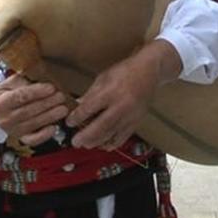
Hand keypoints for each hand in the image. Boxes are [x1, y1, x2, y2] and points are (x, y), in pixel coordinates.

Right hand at [0, 74, 68, 147]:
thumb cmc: (6, 93)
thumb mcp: (10, 83)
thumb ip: (23, 79)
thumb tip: (41, 75)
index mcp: (0, 102)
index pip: (20, 96)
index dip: (37, 92)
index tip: (51, 87)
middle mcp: (4, 118)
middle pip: (28, 111)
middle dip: (47, 103)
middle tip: (61, 96)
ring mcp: (12, 130)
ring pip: (33, 124)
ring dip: (50, 116)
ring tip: (63, 108)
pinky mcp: (20, 138)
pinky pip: (33, 140)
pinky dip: (44, 135)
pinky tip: (54, 127)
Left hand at [66, 40, 181, 149]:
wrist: (149, 72)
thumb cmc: (125, 72)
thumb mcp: (103, 78)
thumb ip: (89, 94)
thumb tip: (76, 106)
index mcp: (110, 92)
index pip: (89, 108)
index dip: (77, 118)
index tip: (69, 122)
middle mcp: (121, 105)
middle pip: (101, 126)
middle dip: (86, 136)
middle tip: (75, 142)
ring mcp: (130, 115)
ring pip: (112, 134)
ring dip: (97, 142)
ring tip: (86, 145)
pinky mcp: (136, 121)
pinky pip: (123, 137)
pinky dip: (112, 144)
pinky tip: (104, 146)